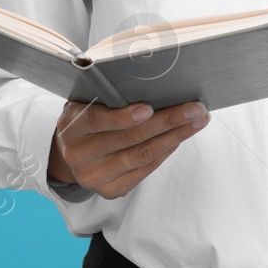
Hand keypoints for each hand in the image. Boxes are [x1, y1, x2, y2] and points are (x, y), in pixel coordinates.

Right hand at [47, 98, 209, 199]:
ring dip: (175, 137)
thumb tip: (149, 78)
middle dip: (167, 121)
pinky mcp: (110, 190)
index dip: (123, 116)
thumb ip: (108, 93)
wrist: (70, 152)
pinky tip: (180, 137)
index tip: (149, 108)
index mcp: (72, 128)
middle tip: (195, 108)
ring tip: (197, 122)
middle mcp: (80, 155)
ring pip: (142, 156)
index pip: (97, 121)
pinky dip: (165, 151)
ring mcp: (95, 176)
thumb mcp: (86, 100)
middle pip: (130, 139)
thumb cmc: (86, 117)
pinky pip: (145, 170)